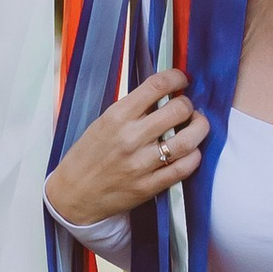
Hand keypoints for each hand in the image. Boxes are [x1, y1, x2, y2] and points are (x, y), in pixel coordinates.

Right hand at [44, 67, 209, 230]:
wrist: (73, 194)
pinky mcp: (149, 186)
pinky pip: (184, 168)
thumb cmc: (88, 156)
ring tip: (196, 126)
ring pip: (188, 141)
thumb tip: (163, 94)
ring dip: (199, 129)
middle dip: (188, 104)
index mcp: (117, 116)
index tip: (182, 79)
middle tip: (186, 108)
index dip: (177, 78)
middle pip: (178, 110)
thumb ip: (132, 109)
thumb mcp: (103, 122)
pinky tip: (190, 152)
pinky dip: (194, 156)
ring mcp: (141, 164)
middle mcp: (131, 138)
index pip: (156, 86)